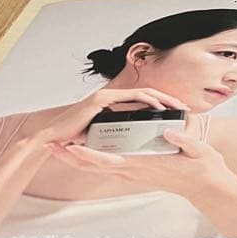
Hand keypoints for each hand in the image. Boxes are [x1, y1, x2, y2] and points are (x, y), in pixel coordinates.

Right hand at [28, 87, 184, 146]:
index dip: (161, 105)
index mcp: (112, 106)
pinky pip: (131, 97)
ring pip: (143, 93)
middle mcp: (110, 98)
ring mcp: (106, 97)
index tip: (178, 112)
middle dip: (167, 100)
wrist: (51, 138)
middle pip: (147, 95)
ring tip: (178, 105)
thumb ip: (117, 136)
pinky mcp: (102, 100)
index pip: (142, 102)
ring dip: (162, 98)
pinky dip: (147, 100)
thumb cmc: (73, 139)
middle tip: (185, 107)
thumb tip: (135, 144)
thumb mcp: (101, 136)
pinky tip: (160, 106)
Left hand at [49, 128, 236, 201]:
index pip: (111, 160)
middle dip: (74, 158)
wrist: (206, 187)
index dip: (89, 155)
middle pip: (97, 167)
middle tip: (54, 146)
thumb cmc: (204, 167)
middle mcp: (135, 171)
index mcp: (145, 165)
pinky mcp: (138, 172)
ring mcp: (135, 173)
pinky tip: (87, 152)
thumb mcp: (200, 150)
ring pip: (101, 168)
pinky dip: (95, 160)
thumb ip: (185, 140)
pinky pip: (111, 167)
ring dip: (80, 160)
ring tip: (63, 148)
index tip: (72, 147)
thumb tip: (167, 131)